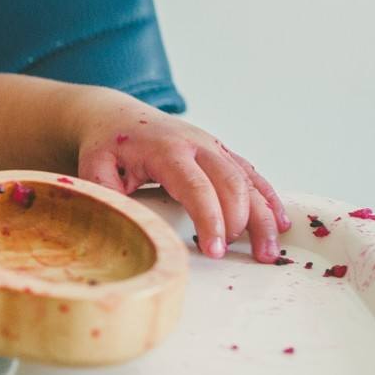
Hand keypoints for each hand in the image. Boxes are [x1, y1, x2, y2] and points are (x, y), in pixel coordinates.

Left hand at [71, 99, 288, 262]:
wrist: (117, 116)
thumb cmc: (106, 145)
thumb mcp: (94, 166)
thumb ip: (105, 192)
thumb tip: (124, 222)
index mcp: (166, 149)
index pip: (196, 186)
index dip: (210, 219)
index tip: (215, 251)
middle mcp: (197, 145)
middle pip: (231, 183)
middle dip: (242, 223)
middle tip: (241, 257)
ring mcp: (213, 146)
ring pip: (248, 180)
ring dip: (263, 216)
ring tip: (269, 252)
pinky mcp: (221, 152)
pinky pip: (252, 174)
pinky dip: (268, 198)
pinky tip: (280, 223)